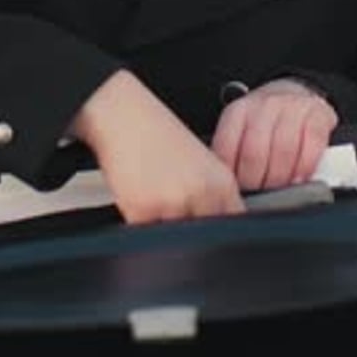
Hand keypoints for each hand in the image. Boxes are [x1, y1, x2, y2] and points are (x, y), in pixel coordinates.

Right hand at [71, 69, 244, 223]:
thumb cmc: (156, 135)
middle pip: (205, 235)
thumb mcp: (198, 160)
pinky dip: (141, 224)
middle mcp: (202, 193)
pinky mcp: (144, 212)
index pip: (233, 221)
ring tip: (155, 200)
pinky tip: (138, 198)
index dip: (219, 228)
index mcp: (221, 181)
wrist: (123, 115)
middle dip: (191, 234)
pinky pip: (145, 236)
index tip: (209, 229)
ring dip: (165, 228)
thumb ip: (211, 193)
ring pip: (175, 240)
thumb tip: (216, 223)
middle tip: (173, 210)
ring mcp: (174, 205)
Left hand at [211, 78, 338, 190]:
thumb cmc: (267, 122)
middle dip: (257, 183)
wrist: (296, 96)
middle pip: (254, 153)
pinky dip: (306, 167)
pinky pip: (312, 145)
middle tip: (260, 193)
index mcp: (238, 112)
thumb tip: (229, 189)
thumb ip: (232, 156)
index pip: (227, 150)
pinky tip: (301, 178)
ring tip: (280, 189)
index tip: (239, 191)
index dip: (233, 178)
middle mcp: (264, 106)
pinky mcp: (318, 114)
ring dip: (281, 178)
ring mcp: (292, 107)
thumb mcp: (241, 132)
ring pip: (283, 150)